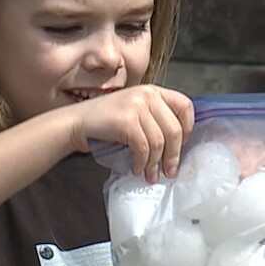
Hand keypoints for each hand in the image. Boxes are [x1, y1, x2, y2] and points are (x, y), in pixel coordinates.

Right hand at [64, 85, 193, 181]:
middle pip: (174, 129)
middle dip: (173, 155)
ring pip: (159, 142)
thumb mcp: (135, 111)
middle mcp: (147, 94)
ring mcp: (136, 106)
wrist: (76, 122)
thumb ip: (155, 119)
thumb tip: (178, 146)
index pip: (185, 106)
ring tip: (150, 175)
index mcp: (153, 91)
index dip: (188, 128)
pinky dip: (142, 163)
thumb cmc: (106, 122)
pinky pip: (144, 148)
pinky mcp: (126, 121)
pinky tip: (136, 169)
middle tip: (169, 171)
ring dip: (155, 164)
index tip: (181, 146)